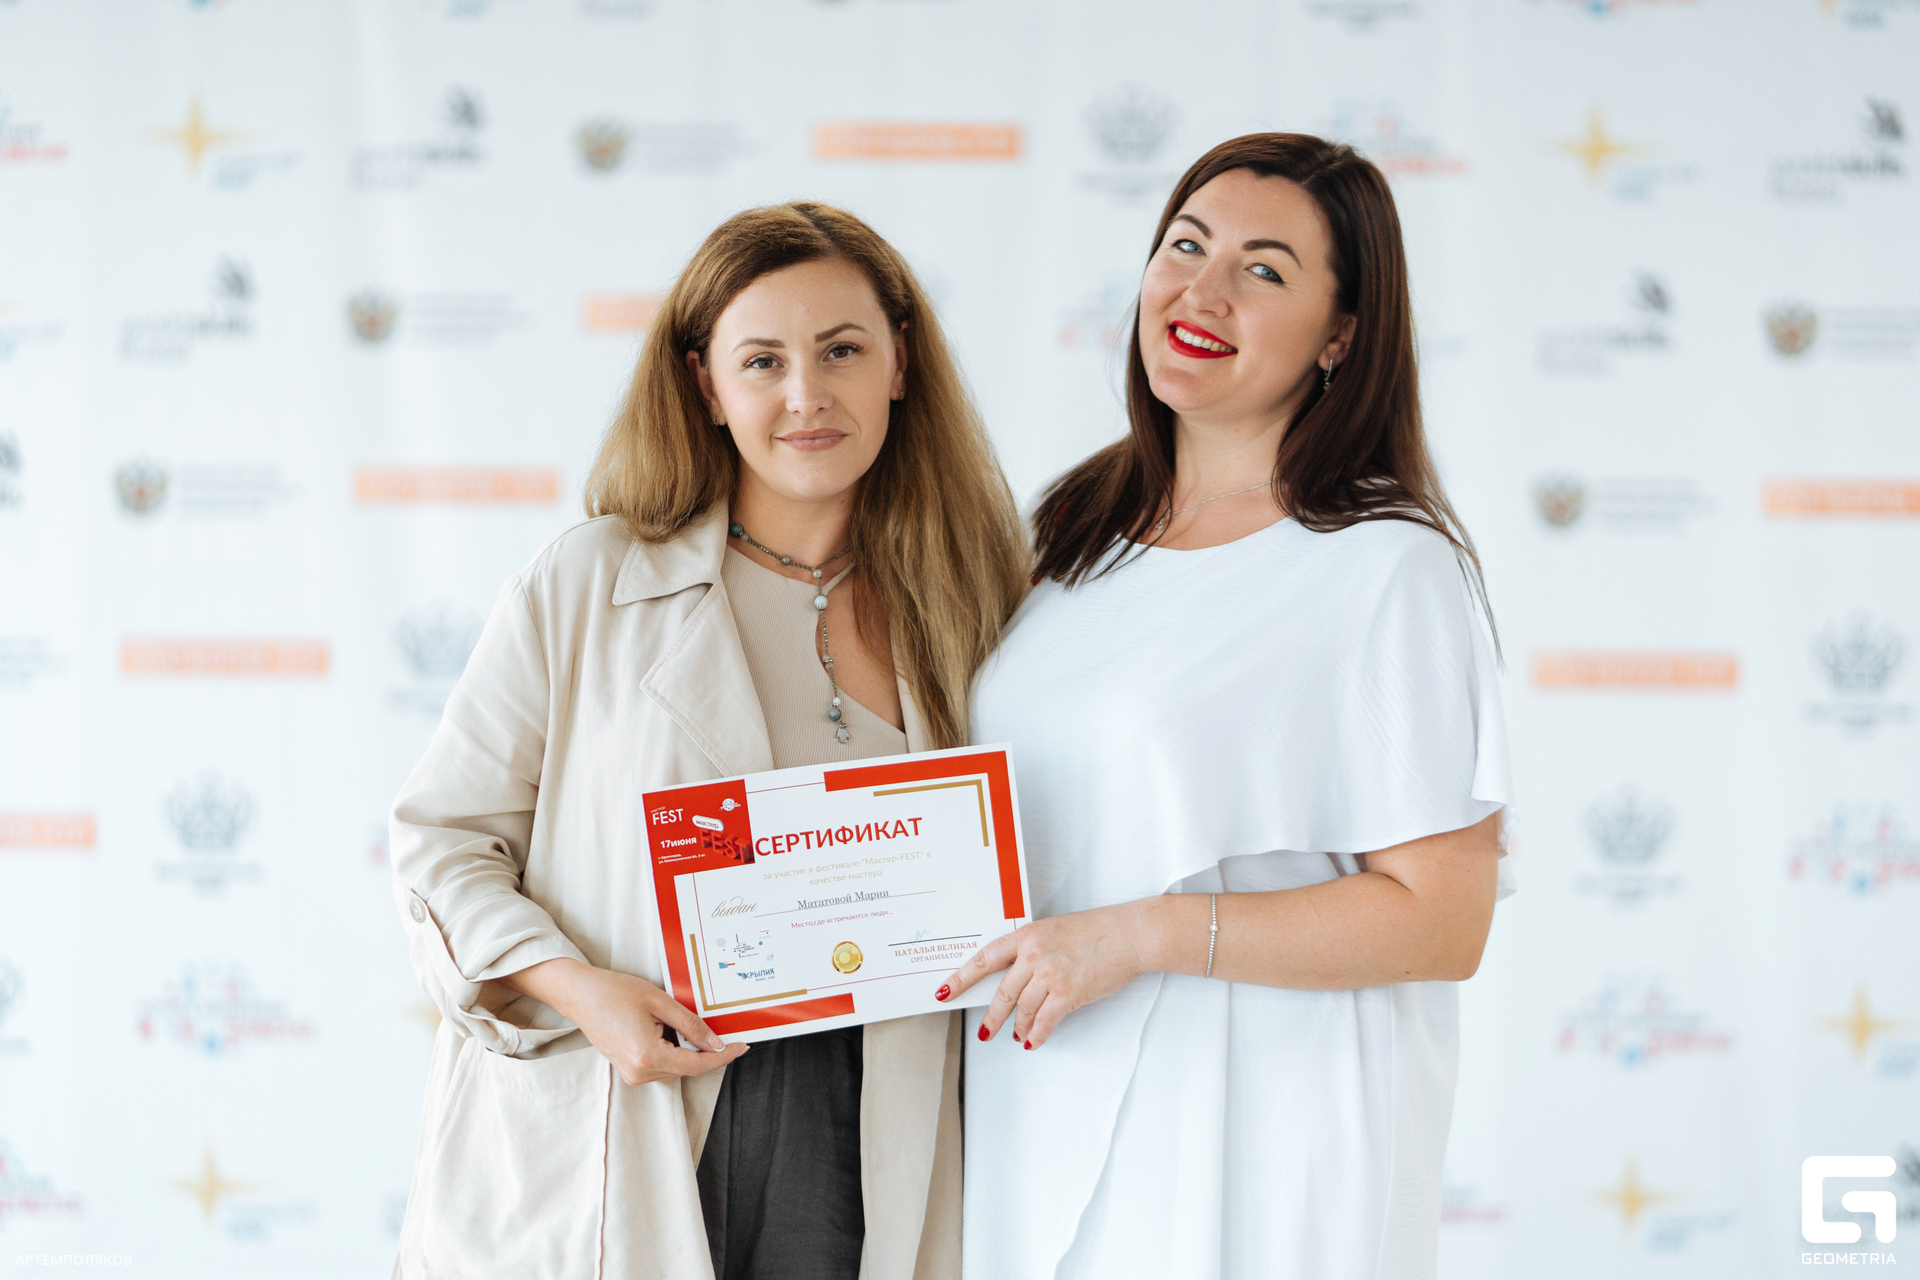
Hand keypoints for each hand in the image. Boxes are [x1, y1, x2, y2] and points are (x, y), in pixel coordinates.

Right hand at [509, 958, 748, 1085]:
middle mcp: (638, 1072)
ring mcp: (631, 1074)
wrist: (580, 995)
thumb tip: (715, 1043)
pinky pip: (661, 1065)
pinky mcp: (628, 1070)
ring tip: (683, 1023)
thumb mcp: (660, 1002)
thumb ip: (691, 1025)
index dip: (722, 1057)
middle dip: (707, 1052)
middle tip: (725, 1031)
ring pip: (675, 1068)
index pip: (696, 1065)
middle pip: (687, 1068)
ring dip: (688, 1050)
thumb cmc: (614, 992)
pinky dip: (673, 1051)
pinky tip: (670, 1031)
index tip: (742, 1047)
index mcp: (647, 1056)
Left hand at [938, 903, 1149, 1048]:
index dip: (962, 978)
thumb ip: (1033, 950)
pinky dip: (1037, 1035)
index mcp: (1027, 935)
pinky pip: (1044, 1021)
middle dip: (991, 1016)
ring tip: (1018, 1035)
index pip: (985, 959)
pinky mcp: (1067, 993)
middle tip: (985, 1031)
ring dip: (1019, 1027)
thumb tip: (1018, 978)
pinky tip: (1034, 1040)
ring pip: (1023, 1010)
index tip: (946, 990)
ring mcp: (1049, 974)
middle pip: (1002, 992)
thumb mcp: (1055, 930)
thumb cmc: (1098, 931)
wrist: (1129, 935)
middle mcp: (1033, 954)